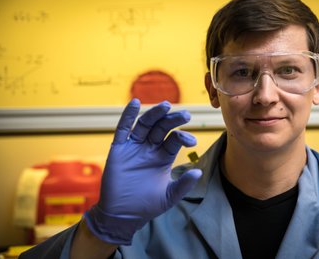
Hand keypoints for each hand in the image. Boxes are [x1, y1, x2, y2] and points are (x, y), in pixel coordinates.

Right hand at [84, 99, 201, 244]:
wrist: (122, 216)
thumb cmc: (146, 205)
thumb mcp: (169, 196)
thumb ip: (183, 185)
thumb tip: (199, 172)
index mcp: (163, 156)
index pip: (174, 140)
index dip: (183, 137)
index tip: (191, 141)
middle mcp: (150, 148)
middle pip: (162, 128)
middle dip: (173, 120)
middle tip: (186, 115)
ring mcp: (134, 147)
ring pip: (145, 125)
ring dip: (155, 114)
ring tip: (166, 106)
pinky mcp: (119, 149)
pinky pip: (123, 129)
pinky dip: (128, 116)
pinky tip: (135, 103)